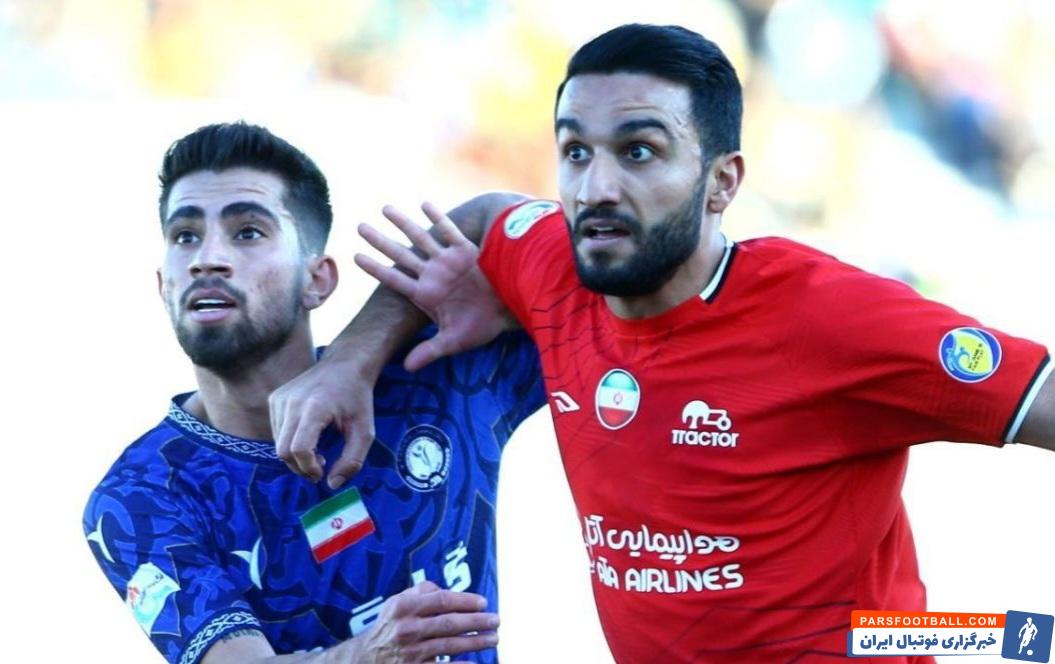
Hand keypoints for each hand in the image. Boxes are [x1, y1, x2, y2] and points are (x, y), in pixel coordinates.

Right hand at [269, 357, 374, 488]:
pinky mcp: (275, 398)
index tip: (323, 472)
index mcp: (314, 407)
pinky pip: (276, 430)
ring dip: (295, 456)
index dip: (309, 468)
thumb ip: (352, 460)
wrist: (346, 364)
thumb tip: (332, 485)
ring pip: (277, 443)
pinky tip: (308, 437)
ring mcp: (280, 398)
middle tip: (320, 469)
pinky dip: (289, 441)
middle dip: (300, 467)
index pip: (299, 449)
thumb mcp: (365, 431)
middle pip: (283, 450)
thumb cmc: (357, 398)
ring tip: (317, 452)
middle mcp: (291, 402)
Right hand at [334, 582, 498, 662]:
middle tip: (496, 620)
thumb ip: (421, 592)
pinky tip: (477, 663)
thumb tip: (447, 590)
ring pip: (450, 646)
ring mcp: (410, 652)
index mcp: (403, 607)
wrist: (364, 658)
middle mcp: (407, 629)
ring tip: (493, 639)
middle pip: (449, 623)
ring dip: (475, 642)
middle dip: (477, 622)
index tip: (484, 603)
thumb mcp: (397, 602)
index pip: (441, 600)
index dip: (466, 601)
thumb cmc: (388, 626)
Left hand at [355, 202, 512, 371]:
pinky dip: (438, 218)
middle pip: (401, 254)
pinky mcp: (467, 253)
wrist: (508, 313)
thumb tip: (408, 368)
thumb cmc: (480, 327)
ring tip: (385, 208)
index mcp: (426, 294)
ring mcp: (448, 262)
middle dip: (380, 240)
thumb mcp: (454, 341)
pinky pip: (450, 232)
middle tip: (359, 226)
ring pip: (421, 239)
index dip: (375, 268)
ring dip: (404, 223)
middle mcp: (433, 275)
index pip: (394, 279)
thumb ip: (430, 351)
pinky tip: (424, 204)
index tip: (355, 257)